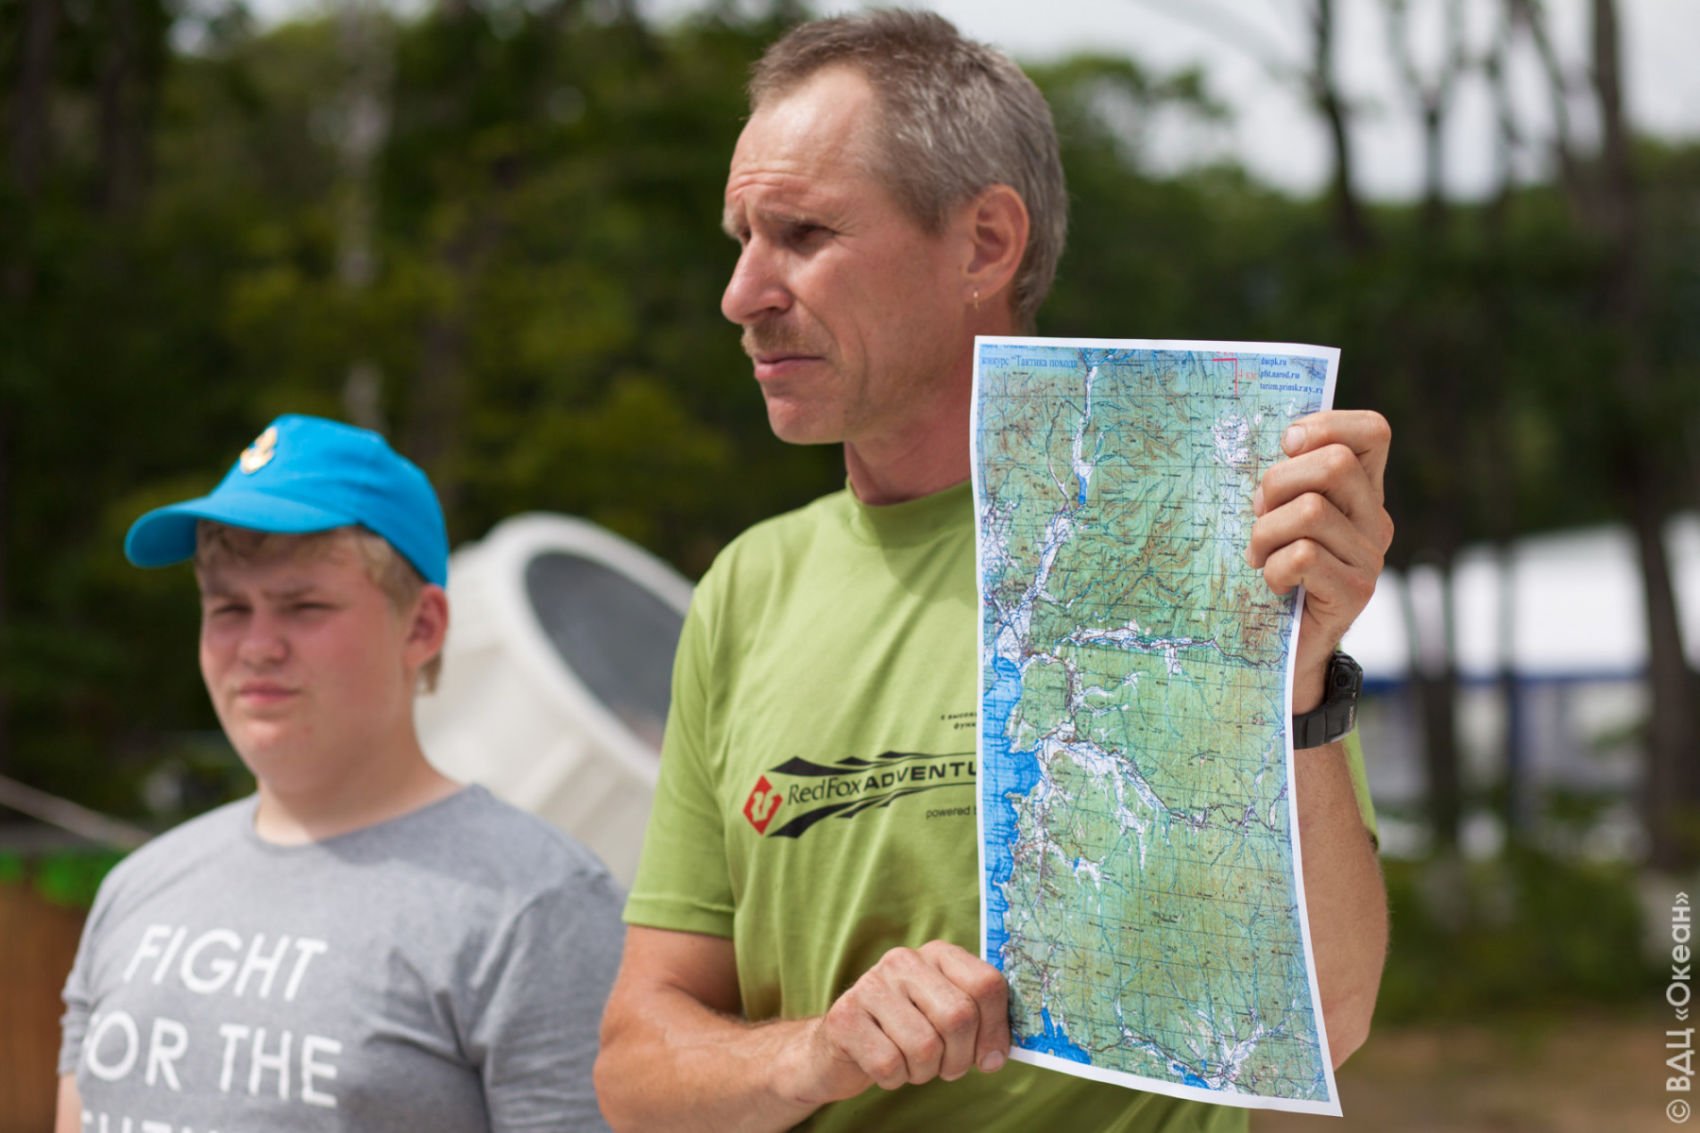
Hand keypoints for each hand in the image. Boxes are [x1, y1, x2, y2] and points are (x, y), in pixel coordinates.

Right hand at [785, 941, 1009, 1106]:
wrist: (839, 1044)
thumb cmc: (905, 1032)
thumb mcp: (944, 1017)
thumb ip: (978, 1023)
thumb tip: (998, 1055)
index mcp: (937, 955)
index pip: (986, 983)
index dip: (996, 1029)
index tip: (990, 1057)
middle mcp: (903, 960)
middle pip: (958, 1016)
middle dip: (960, 1057)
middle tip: (948, 1068)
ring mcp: (870, 986)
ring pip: (925, 1046)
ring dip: (925, 1072)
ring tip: (914, 1065)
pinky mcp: (844, 1018)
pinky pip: (889, 1064)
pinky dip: (896, 1080)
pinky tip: (887, 1067)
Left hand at [1247, 410, 1392, 713]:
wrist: (1289, 647)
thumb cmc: (1276, 570)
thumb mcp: (1280, 515)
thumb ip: (1288, 480)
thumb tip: (1274, 440)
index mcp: (1362, 491)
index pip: (1373, 431)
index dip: (1326, 426)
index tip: (1287, 447)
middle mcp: (1376, 519)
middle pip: (1334, 464)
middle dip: (1278, 483)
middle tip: (1259, 514)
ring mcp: (1371, 556)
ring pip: (1310, 512)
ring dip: (1265, 533)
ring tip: (1260, 556)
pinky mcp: (1357, 592)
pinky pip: (1302, 557)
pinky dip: (1275, 569)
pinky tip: (1276, 584)